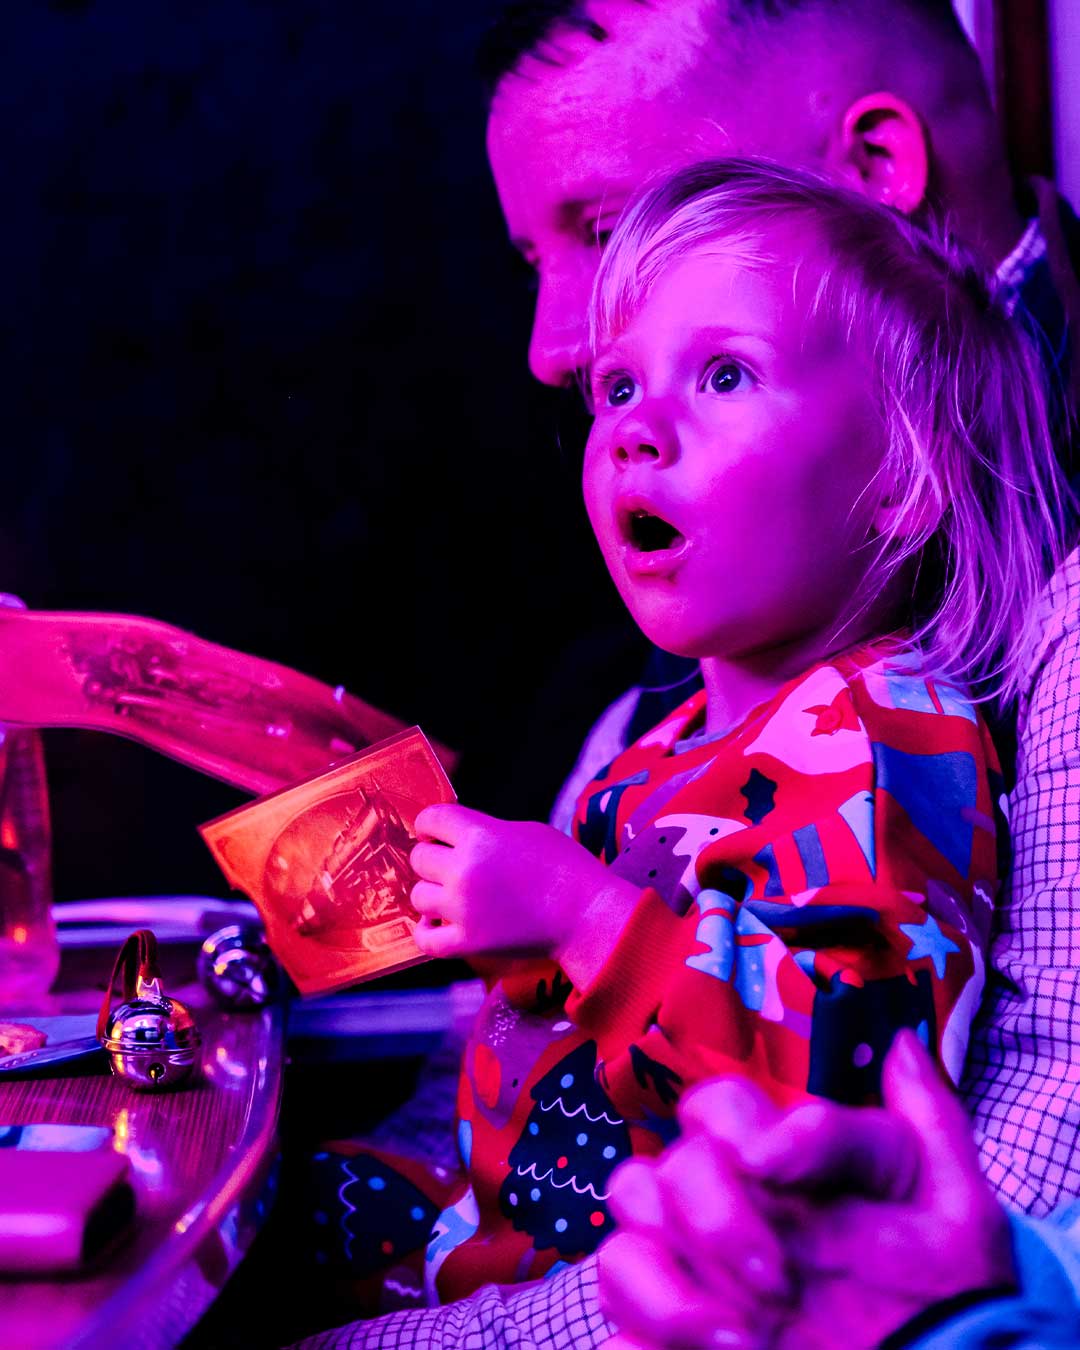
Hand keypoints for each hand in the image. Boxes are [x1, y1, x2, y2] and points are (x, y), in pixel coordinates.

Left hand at [410, 803, 638, 982]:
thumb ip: (485, 832)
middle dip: (432, 858)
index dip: (431, 825)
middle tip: (449, 865)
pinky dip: (425, 932)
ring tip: (451, 895)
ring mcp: (463, 909)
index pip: (431, 818)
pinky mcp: (469, 943)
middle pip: (419, 858)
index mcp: (481, 836)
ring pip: (418, 897)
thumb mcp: (525, 832)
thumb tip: (454, 837)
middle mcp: (465, 871)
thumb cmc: (564, 867)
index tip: (437, 833)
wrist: (586, 914)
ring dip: (432, 894)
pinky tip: (435, 923)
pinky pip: (425, 939)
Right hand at [598, 1031, 1015, 1349]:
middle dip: (716, 1220)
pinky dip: (655, 1321)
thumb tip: (896, 1044)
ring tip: (748, 1332)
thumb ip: (927, 1120)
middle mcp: (726, 1202)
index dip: (733, 1126)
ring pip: (627, 1226)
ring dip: (676, 1284)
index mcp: (778, 1161)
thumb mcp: (953, 1205)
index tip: (769, 1163)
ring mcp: (691, 1265)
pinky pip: (617, 1306)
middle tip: (781, 1280)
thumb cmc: (942, 1295)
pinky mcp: (668, 1327)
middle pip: (668, 1169)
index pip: (720, 1107)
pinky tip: (723, 1348)